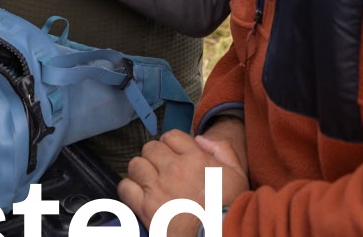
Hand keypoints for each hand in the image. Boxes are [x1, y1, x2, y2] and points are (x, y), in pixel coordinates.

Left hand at [118, 129, 248, 235]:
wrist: (219, 235)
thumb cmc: (229, 207)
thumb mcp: (237, 174)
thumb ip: (222, 150)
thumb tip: (199, 139)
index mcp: (195, 158)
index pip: (170, 136)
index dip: (171, 145)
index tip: (174, 157)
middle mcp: (174, 169)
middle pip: (150, 148)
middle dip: (155, 157)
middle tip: (161, 170)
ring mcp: (157, 188)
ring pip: (135, 165)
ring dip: (141, 172)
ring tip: (149, 182)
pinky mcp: (145, 207)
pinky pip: (125, 187)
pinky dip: (130, 189)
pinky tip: (139, 195)